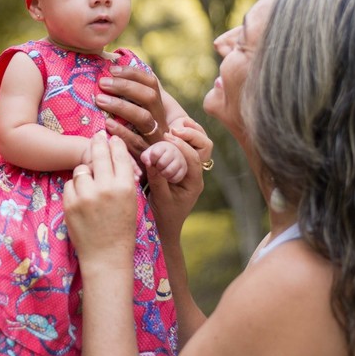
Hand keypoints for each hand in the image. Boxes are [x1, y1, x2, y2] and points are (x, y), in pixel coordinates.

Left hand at [64, 133, 139, 266]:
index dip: (115, 144)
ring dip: (85, 172)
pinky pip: (70, 185)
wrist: (106, 257)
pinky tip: (82, 196)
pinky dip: (75, 188)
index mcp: (125, 187)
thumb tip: (114, 155)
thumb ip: (123, 180)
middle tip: (96, 136)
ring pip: (81, 170)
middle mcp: (106, 188)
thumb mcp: (131, 202)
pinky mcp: (70, 204)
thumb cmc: (122, 230)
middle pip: (99, 154)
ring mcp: (86, 196)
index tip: (112, 137)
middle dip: (98, 142)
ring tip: (90, 180)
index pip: (119, 156)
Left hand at [96, 65, 166, 154]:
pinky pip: (136, 142)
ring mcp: (155, 137)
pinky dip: (121, 131)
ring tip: (99, 100)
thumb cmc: (138, 136)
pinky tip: (106, 123)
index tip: (112, 69)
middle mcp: (159, 120)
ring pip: (143, 118)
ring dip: (121, 106)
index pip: (152, 84)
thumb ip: (132, 96)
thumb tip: (114, 71)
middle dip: (125, 87)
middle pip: (149, 97)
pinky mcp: (146, 154)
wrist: (153, 169)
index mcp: (158, 107)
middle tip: (102, 83)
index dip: (134, 73)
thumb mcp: (140, 114)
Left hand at [141, 140, 187, 183]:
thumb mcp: (147, 156)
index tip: (152, 161)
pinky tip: (168, 176)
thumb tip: (148, 163)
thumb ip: (145, 158)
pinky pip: (175, 178)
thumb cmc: (154, 158)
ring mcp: (181, 159)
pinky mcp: (184, 169)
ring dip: (163, 174)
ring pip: (169, 171)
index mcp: (163, 145)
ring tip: (162, 172)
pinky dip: (170, 179)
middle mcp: (174, 150)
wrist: (165, 163)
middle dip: (157, 168)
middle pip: (161, 163)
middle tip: (157, 167)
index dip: (152, 160)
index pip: (155, 154)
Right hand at [144, 118, 211, 239]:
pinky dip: (181, 139)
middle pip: (203, 148)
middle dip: (190, 136)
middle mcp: (195, 174)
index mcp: (194, 183)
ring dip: (188, 134)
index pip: (193, 159)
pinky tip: (170, 132)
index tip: (168, 136)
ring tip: (173, 127)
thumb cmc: (162, 217)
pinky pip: (186, 149)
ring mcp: (190, 170)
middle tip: (172, 130)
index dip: (182, 146)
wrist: (165, 227)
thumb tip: (151, 158)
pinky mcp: (180, 167)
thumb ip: (157, 179)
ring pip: (198, 145)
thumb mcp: (159, 198)